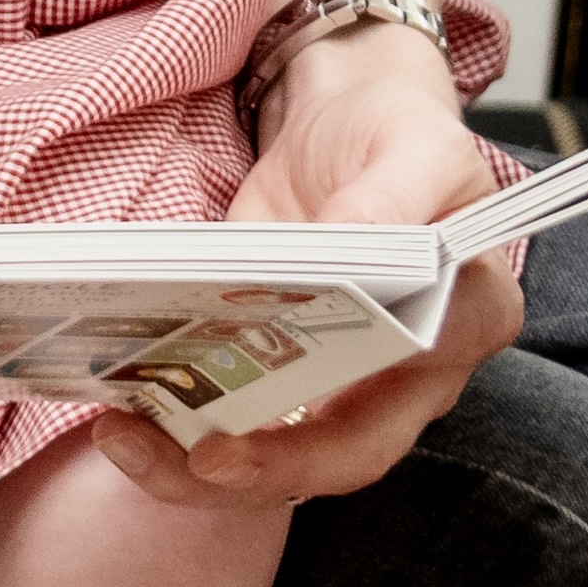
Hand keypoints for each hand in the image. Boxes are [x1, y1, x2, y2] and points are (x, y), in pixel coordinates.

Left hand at [93, 21, 512, 515]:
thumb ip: (394, 199)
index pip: (409, 396)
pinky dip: (176, 422)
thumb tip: (353, 245)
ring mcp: (339, 378)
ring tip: (121, 435)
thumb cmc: (399, 130)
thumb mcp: (416, 144)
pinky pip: (232, 413)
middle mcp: (411, 373)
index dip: (334, 433)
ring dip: (194, 462)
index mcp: (467, 321)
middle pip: (341, 454)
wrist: (347, 117)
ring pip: (279, 453)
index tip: (259, 429)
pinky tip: (120, 407)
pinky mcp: (275, 364)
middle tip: (177, 454)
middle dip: (257, 469)